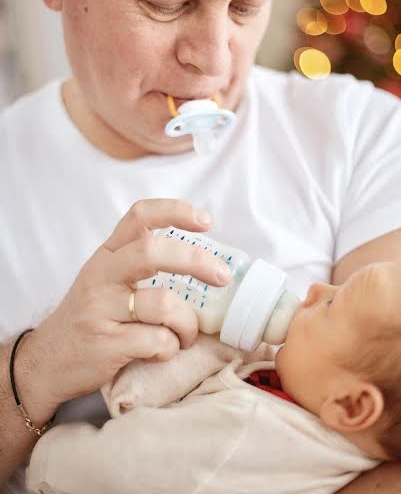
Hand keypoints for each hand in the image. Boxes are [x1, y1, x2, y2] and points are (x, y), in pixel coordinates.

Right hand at [25, 199, 230, 409]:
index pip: (139, 215)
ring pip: (163, 304)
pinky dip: (171, 348)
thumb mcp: (106, 279)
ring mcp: (101, 309)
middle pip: (152, 252)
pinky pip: (158, 341)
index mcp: (108, 254)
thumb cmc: (90, 317)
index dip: (176, 211)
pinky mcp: (106, 344)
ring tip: (185, 334)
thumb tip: (202, 261)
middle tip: (222, 276)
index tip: (206, 220)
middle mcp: (102, 275)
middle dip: (196, 262)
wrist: (47, 362)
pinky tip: (164, 351)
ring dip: (188, 323)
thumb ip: (140, 264)